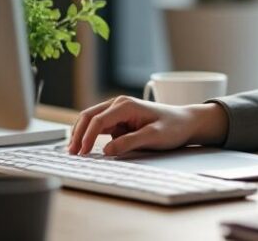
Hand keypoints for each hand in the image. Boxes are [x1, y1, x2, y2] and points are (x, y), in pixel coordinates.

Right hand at [67, 96, 227, 156]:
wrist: (186, 123)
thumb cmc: (173, 127)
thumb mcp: (154, 136)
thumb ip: (130, 142)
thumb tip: (107, 150)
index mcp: (126, 105)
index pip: (98, 120)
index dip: (87, 137)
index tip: (83, 153)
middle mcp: (119, 104)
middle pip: (88, 117)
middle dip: (78, 134)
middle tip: (71, 154)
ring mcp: (118, 111)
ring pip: (91, 120)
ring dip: (81, 134)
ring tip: (74, 152)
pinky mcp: (119, 119)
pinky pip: (99, 126)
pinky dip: (89, 135)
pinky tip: (84, 147)